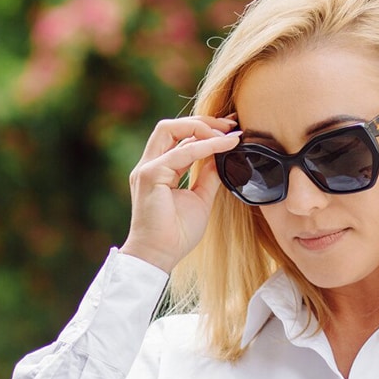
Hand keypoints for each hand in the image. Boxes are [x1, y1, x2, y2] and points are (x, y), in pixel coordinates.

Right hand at [120, 115, 241, 272]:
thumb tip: (220, 156)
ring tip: (228, 134)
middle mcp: (149, 165)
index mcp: (158, 170)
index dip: (204, 129)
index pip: (178, 138)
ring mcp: (147, 169)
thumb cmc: (176, 234)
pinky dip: (205, 146)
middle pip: (170, 126)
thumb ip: (207, 176)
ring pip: (171, 130)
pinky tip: (225, 145)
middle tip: (230, 124)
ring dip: (202, 128)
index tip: (231, 129)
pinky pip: (181, 153)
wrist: (160, 256)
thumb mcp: (200, 199)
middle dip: (201, 121)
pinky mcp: (150, 176)